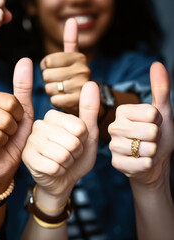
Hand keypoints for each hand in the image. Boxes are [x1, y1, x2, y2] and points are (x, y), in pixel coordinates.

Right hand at [0, 58, 33, 182]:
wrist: (5, 163)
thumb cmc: (15, 136)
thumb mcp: (23, 112)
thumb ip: (22, 87)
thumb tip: (26, 59)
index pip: (11, 103)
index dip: (18, 117)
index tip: (15, 122)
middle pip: (3, 119)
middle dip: (11, 132)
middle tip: (6, 135)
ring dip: (2, 143)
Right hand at [22, 81, 99, 202]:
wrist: (64, 180)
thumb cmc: (76, 155)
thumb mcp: (87, 133)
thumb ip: (89, 109)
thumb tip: (90, 83)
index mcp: (52, 116)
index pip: (79, 127)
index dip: (82, 140)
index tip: (76, 142)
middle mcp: (38, 125)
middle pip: (71, 141)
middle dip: (75, 153)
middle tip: (68, 154)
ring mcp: (30, 142)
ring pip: (63, 155)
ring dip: (68, 163)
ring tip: (61, 161)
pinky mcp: (27, 158)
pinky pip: (54, 167)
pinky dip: (59, 172)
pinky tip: (53, 170)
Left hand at [41, 18, 89, 114]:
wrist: (88, 100)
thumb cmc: (74, 77)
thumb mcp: (73, 58)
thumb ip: (70, 41)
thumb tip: (71, 20)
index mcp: (78, 58)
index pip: (47, 61)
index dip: (46, 67)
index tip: (54, 69)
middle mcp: (83, 70)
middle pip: (47, 75)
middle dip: (48, 80)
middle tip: (58, 82)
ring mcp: (81, 86)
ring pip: (49, 88)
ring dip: (51, 91)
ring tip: (62, 90)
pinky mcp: (78, 101)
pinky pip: (54, 100)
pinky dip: (55, 101)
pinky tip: (63, 99)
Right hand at [109, 62, 173, 186]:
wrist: (155, 162)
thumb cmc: (158, 136)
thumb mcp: (161, 112)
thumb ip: (159, 88)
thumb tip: (157, 64)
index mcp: (122, 111)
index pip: (152, 114)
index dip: (159, 121)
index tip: (153, 124)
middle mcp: (113, 127)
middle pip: (150, 130)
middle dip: (156, 137)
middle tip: (149, 139)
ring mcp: (113, 146)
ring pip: (146, 147)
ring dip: (153, 152)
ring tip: (145, 150)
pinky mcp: (116, 163)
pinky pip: (142, 163)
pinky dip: (148, 164)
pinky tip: (142, 162)